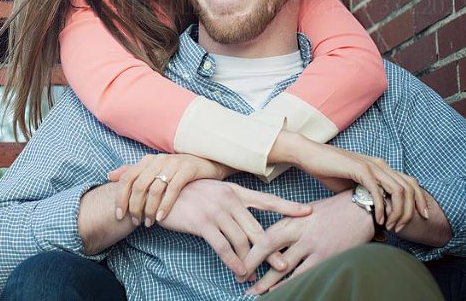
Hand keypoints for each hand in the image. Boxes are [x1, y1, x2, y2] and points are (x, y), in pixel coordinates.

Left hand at [108, 154, 232, 225]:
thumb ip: (133, 172)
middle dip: (134, 207)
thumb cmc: (179, 171)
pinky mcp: (187, 170)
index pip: (127, 178)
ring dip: (149, 209)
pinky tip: (161, 218)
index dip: (120, 197)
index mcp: (148, 160)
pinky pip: (172, 189)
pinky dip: (164, 205)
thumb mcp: (155, 170)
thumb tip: (109, 176)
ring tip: (148, 223)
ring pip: (154, 189)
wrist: (208, 162)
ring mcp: (173, 164)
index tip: (119, 215)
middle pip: (138, 185)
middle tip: (135, 222)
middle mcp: (158, 160)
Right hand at [158, 179, 311, 278]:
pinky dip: (232, 261)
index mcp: (234, 190)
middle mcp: (229, 198)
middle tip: (285, 264)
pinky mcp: (202, 222)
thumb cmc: (187, 194)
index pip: (266, 199)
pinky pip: (223, 246)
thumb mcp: (212, 191)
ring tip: (257, 276)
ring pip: (241, 240)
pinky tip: (239, 272)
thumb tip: (247, 220)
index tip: (307, 212)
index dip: (287, 207)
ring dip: (250, 261)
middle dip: (273, 248)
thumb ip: (231, 202)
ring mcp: (216, 210)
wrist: (158, 192)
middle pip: (257, 227)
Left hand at [242, 191, 373, 294]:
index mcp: (293, 217)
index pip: (264, 233)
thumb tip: (275, 240)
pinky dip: (289, 284)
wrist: (363, 208)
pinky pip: (303, 273)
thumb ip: (292, 224)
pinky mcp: (326, 255)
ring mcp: (313, 243)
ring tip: (253, 291)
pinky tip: (278, 292)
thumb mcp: (309, 212)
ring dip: (266, 280)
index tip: (239, 259)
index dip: (250, 248)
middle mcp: (299, 229)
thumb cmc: (336, 210)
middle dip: (251, 262)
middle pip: (267, 246)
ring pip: (283, 264)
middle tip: (239, 276)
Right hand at [276, 133, 428, 230]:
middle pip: (409, 188)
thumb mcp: (352, 189)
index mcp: (381, 167)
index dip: (419, 200)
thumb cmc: (329, 172)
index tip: (422, 217)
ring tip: (390, 226)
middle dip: (411, 211)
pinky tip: (379, 219)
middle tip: (403, 228)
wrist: (310, 155)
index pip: (410, 182)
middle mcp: (380, 164)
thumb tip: (378, 225)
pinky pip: (378, 190)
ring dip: (397, 211)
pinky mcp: (360, 169)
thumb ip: (366, 201)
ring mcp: (371, 165)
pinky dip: (381, 207)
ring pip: (398, 190)